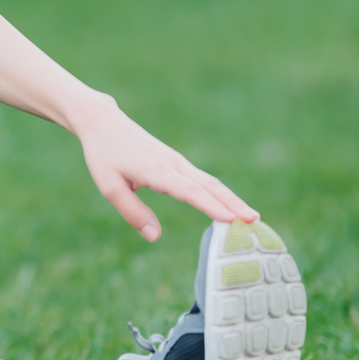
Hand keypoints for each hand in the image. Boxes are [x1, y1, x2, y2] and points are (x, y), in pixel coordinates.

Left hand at [70, 97, 256, 241]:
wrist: (104, 122)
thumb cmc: (104, 155)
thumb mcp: (109, 186)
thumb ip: (133, 212)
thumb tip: (155, 236)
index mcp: (155, 170)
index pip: (189, 191)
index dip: (210, 205)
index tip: (231, 219)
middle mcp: (172, 164)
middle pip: (208, 185)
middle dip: (232, 203)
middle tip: (254, 220)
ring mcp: (177, 161)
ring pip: (209, 181)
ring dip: (231, 198)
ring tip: (251, 216)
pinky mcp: (176, 162)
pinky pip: (203, 179)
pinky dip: (219, 193)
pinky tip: (229, 205)